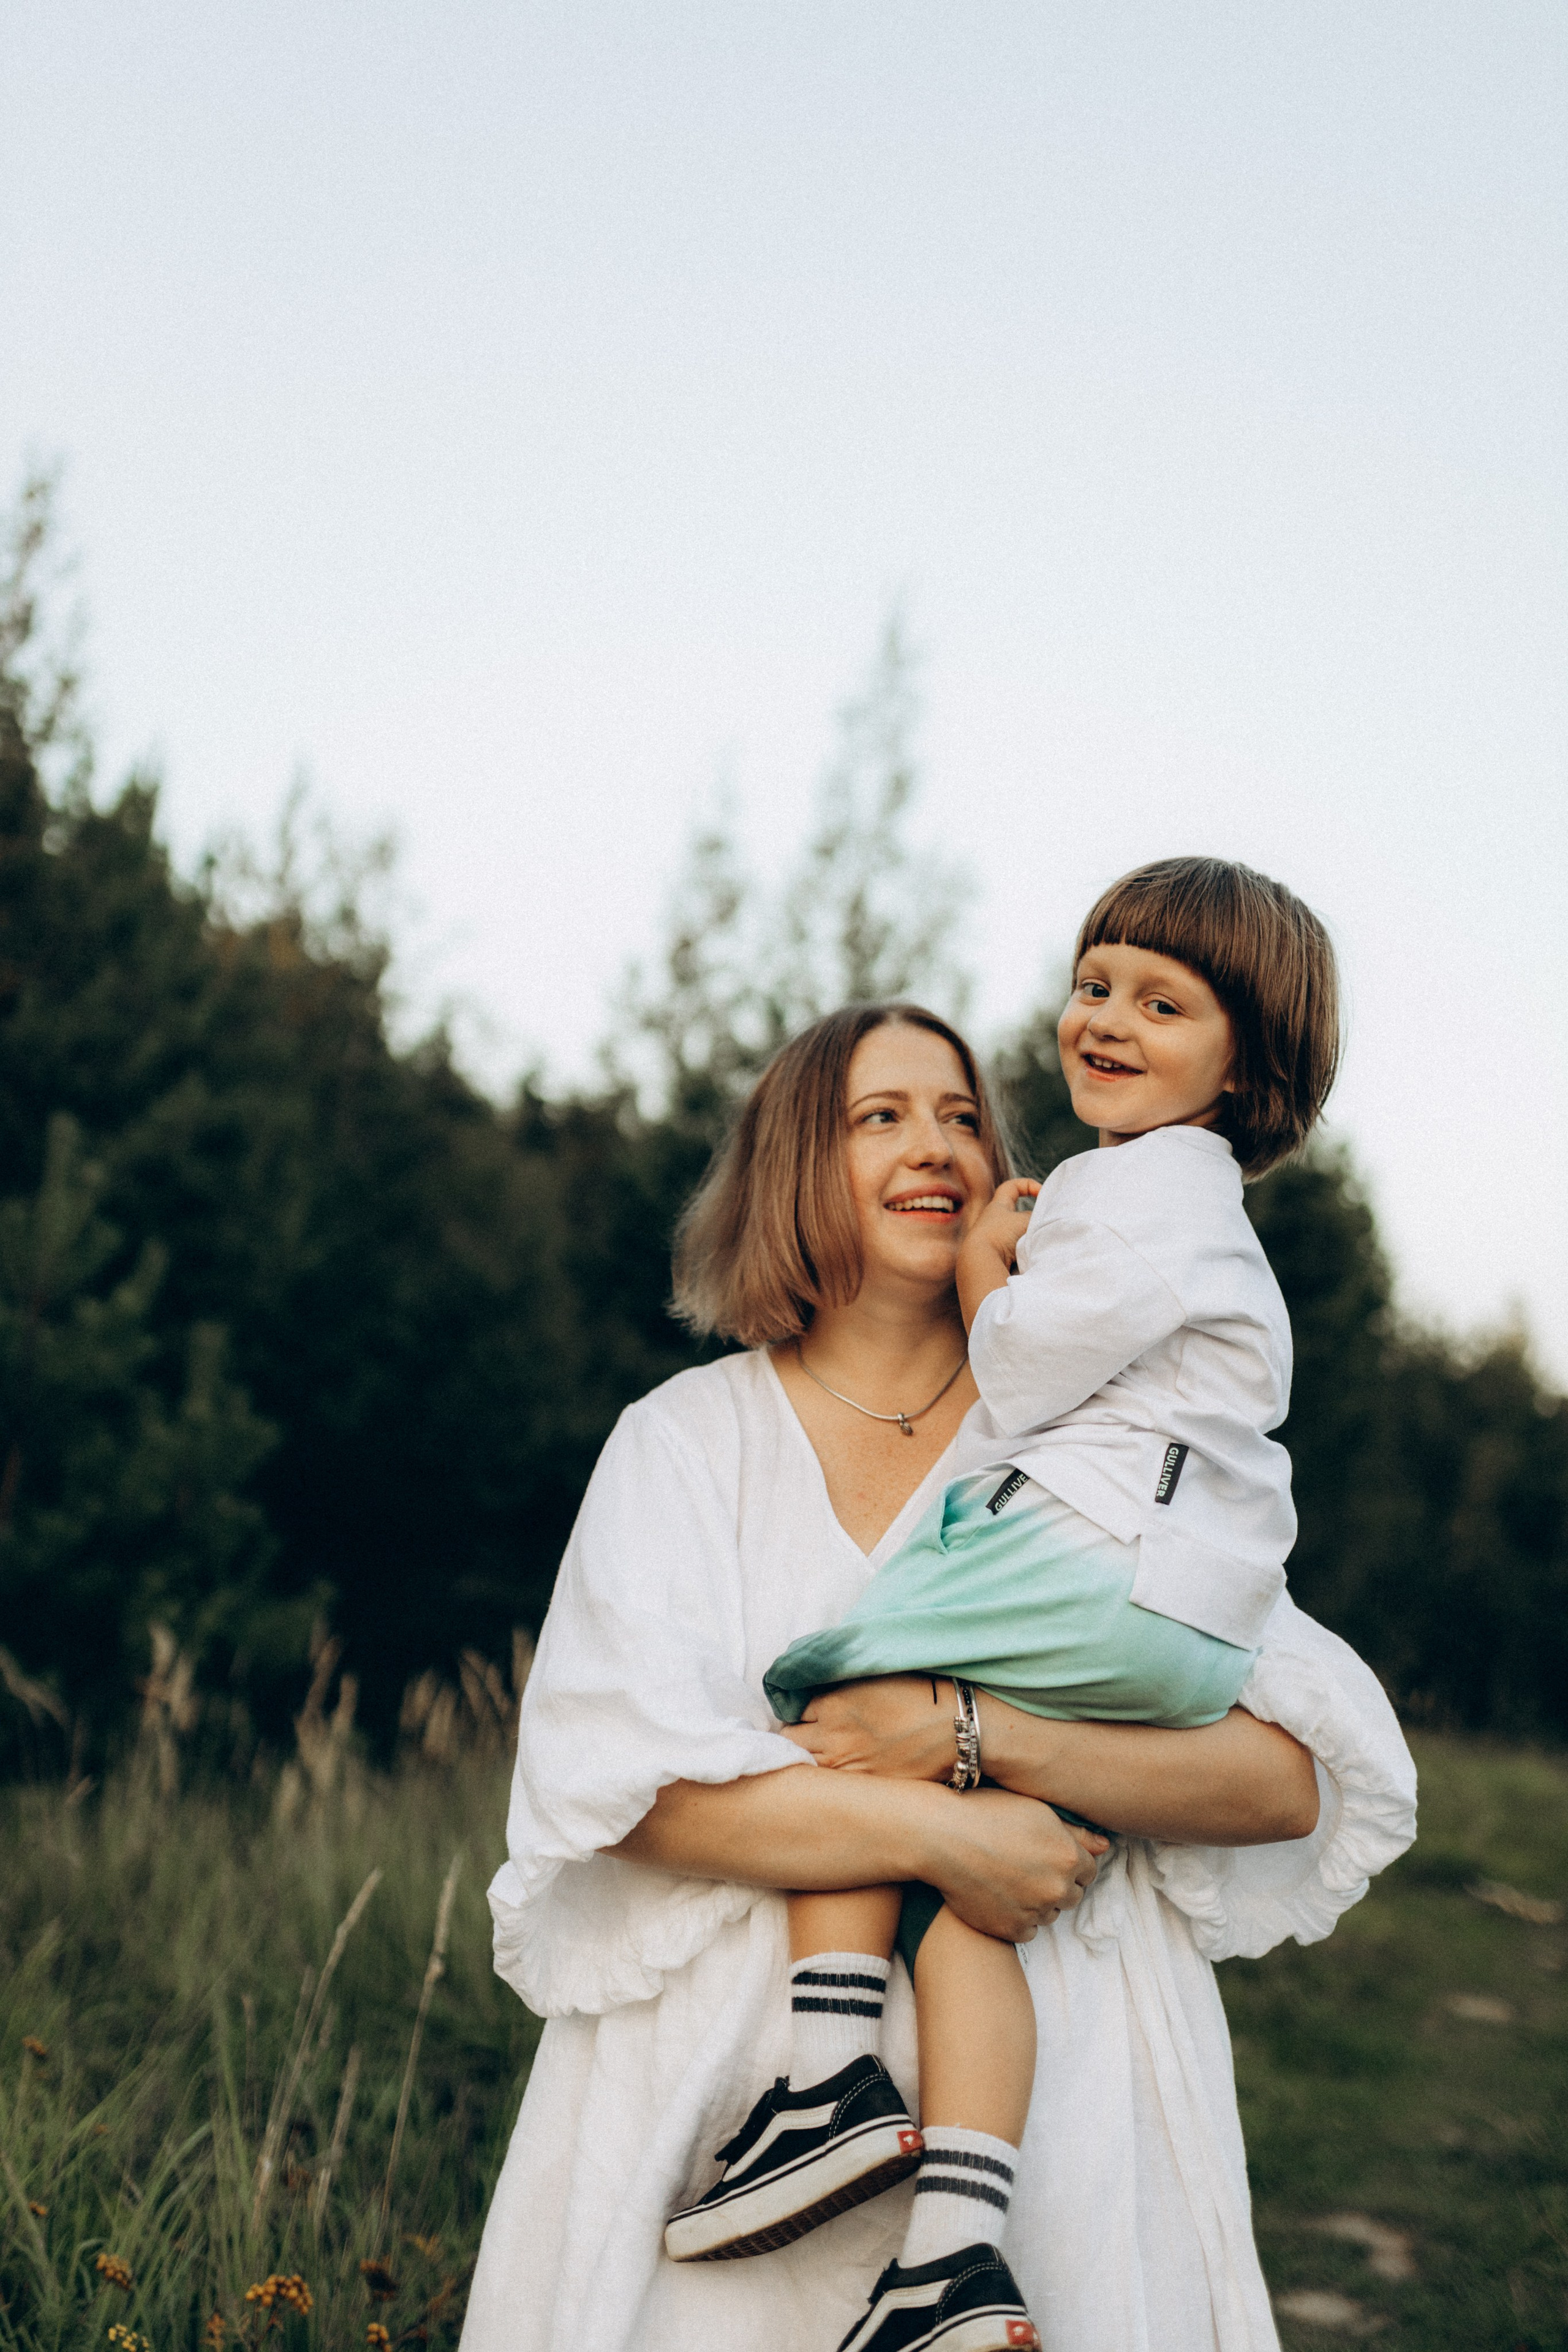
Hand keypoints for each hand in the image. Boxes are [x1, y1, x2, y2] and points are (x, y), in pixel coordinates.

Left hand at [783, 1675, 965, 1780]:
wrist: (957, 1730)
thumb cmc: (921, 1693)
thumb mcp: (873, 1674)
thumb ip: (839, 1682)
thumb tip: (815, 1686)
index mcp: (833, 1703)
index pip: (793, 1707)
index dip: (801, 1708)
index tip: (810, 1710)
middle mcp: (832, 1737)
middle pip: (790, 1739)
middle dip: (797, 1734)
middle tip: (811, 1732)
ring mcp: (846, 1767)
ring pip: (804, 1765)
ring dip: (809, 1757)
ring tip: (826, 1752)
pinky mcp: (862, 1788)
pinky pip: (829, 1785)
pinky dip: (829, 1778)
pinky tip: (843, 1771)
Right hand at [917, 1785, 1105, 1942]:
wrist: (940, 1836)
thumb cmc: (987, 1812)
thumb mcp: (1036, 1810)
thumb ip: (1076, 1832)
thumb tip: (1106, 1847)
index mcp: (1068, 1856)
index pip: (1088, 1870)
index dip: (1068, 1861)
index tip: (1045, 1854)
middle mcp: (1057, 1888)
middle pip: (1071, 1895)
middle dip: (1055, 1883)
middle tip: (1024, 1865)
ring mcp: (1034, 1912)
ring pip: (1049, 1914)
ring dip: (1037, 1902)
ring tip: (1007, 1877)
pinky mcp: (1010, 1930)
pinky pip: (1027, 1931)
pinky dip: (1018, 1918)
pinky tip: (998, 1895)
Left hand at [956, 1178, 1040, 1327]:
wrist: (980, 1264)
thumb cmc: (1000, 1236)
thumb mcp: (1025, 1222)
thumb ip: (1038, 1219)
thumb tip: (1046, 1225)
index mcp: (997, 1207)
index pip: (1011, 1187)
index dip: (1028, 1185)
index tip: (1042, 1193)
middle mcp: (993, 1223)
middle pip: (1019, 1216)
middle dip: (1034, 1222)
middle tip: (1045, 1228)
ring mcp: (994, 1241)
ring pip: (1021, 1237)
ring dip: (1031, 1241)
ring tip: (1039, 1246)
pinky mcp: (997, 1258)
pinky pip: (1017, 1254)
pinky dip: (1027, 1256)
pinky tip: (1032, 1260)